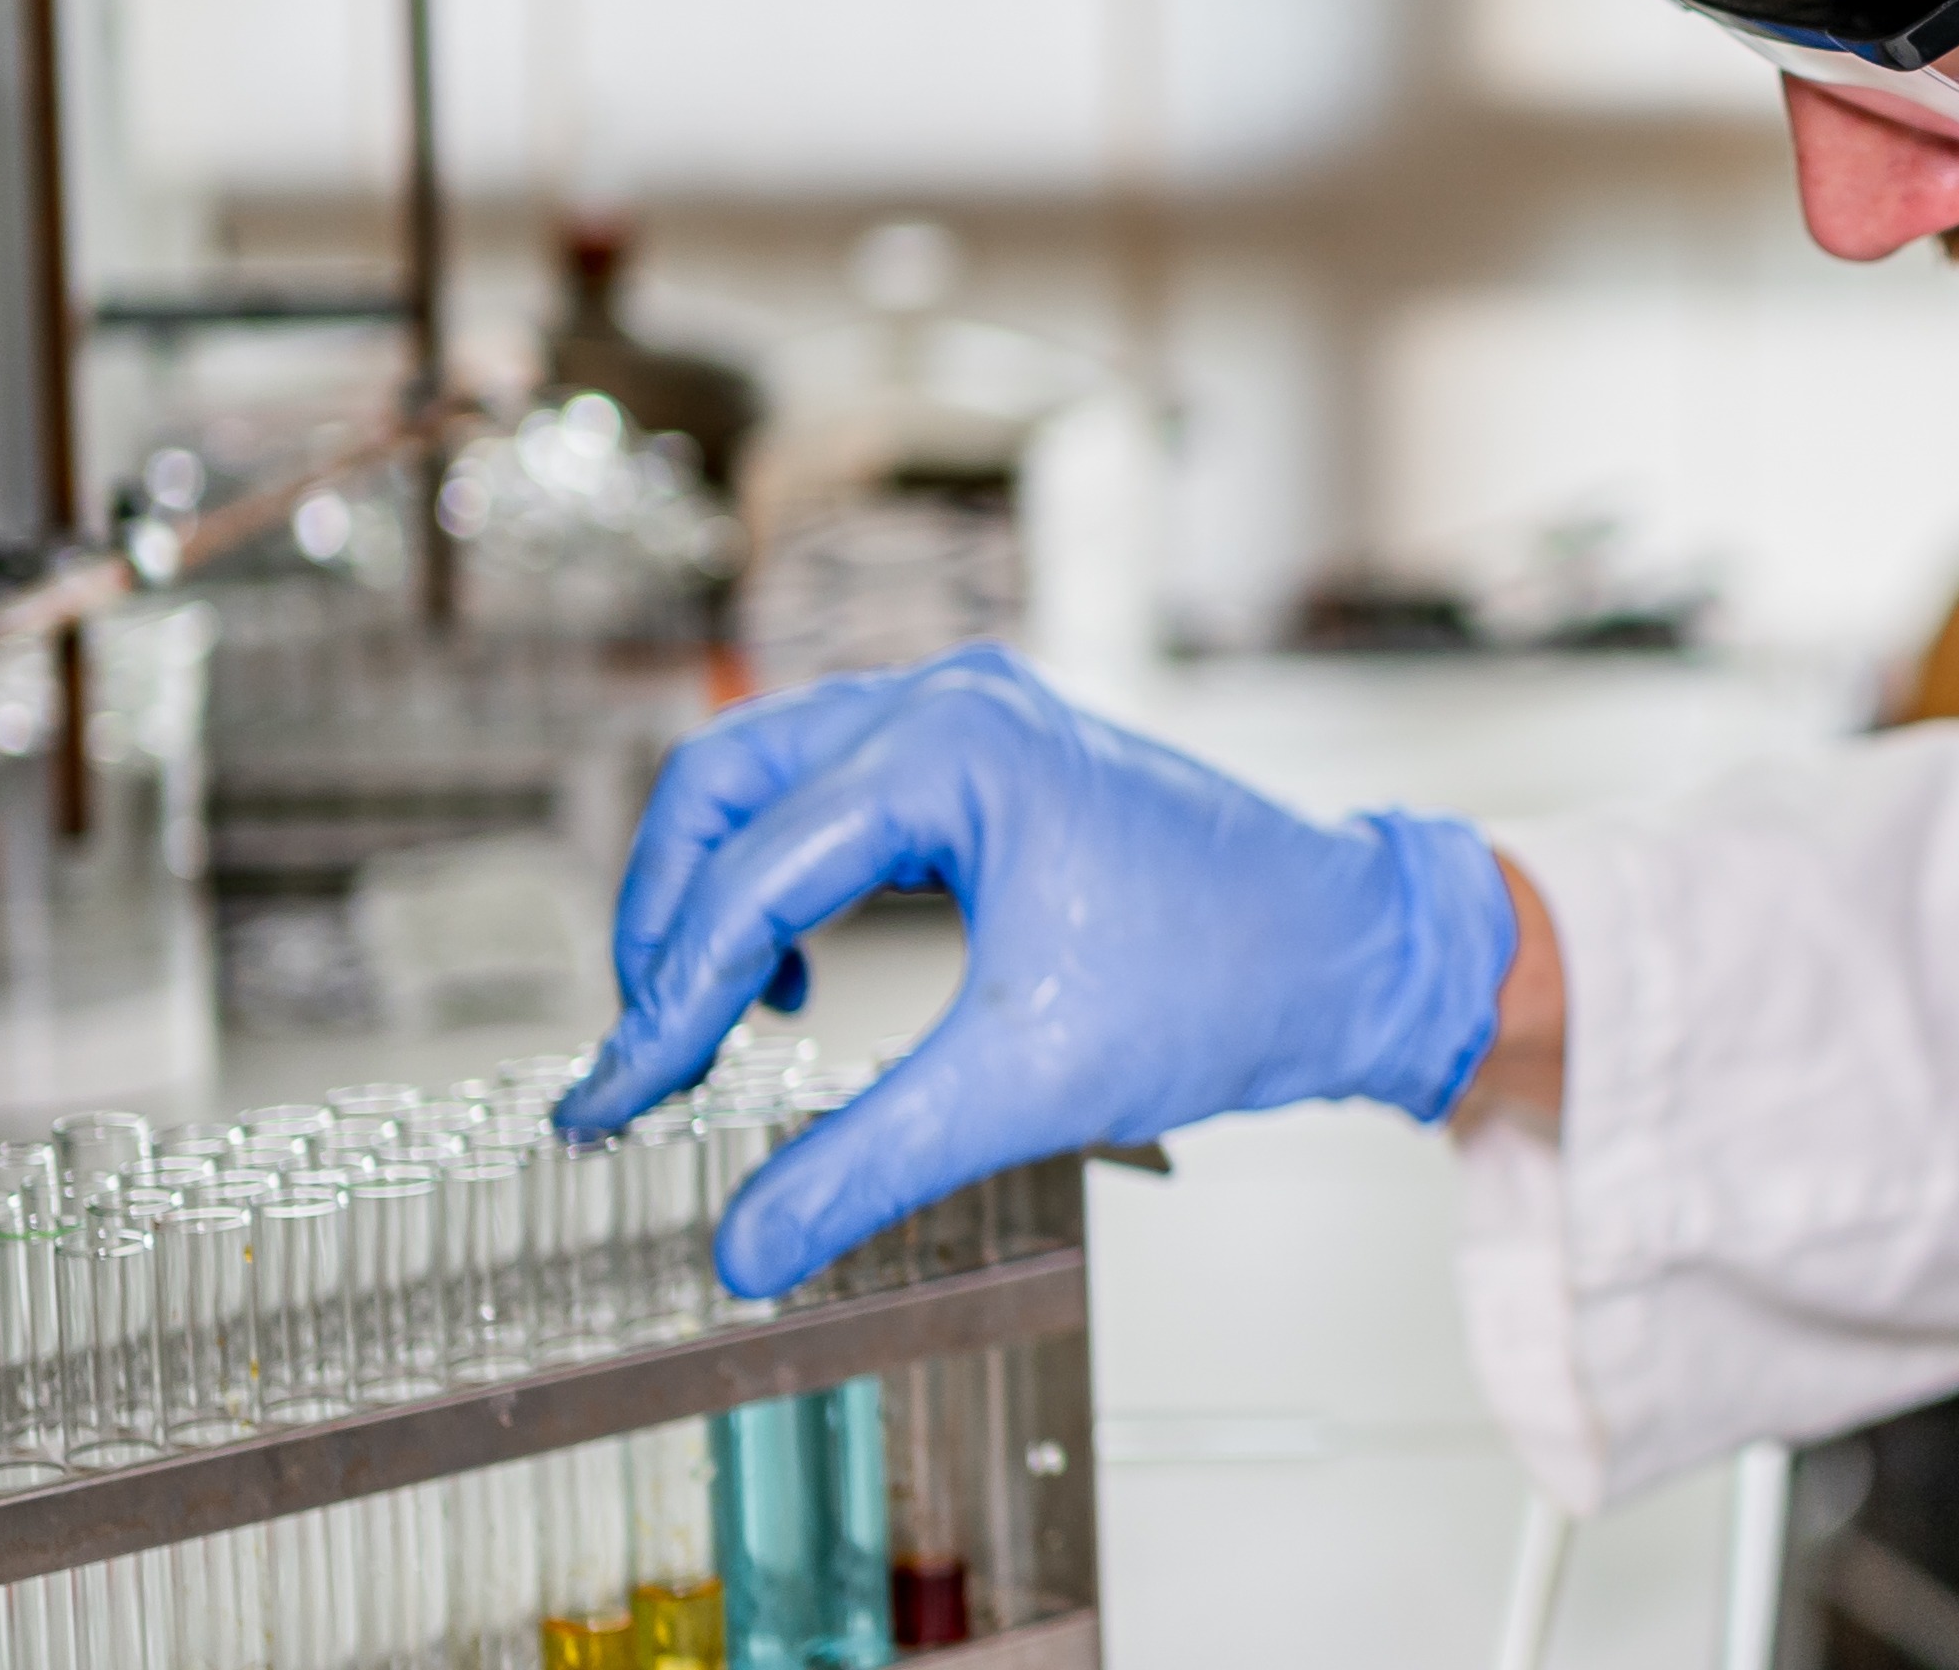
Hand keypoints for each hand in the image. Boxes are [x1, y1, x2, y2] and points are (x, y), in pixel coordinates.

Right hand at [553, 642, 1517, 1296]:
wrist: (1351, 950)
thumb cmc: (1224, 986)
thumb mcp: (1027, 1088)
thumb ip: (866, 1168)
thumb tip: (745, 1253)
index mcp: (952, 749)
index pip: (749, 878)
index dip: (662, 1006)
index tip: (606, 1105)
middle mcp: (947, 704)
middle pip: (722, 791)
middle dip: (663, 923)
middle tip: (641, 1057)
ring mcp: (968, 718)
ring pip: (766, 784)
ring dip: (715, 896)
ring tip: (701, 1025)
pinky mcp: (984, 758)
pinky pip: (830, 799)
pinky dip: (783, 880)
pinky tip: (796, 981)